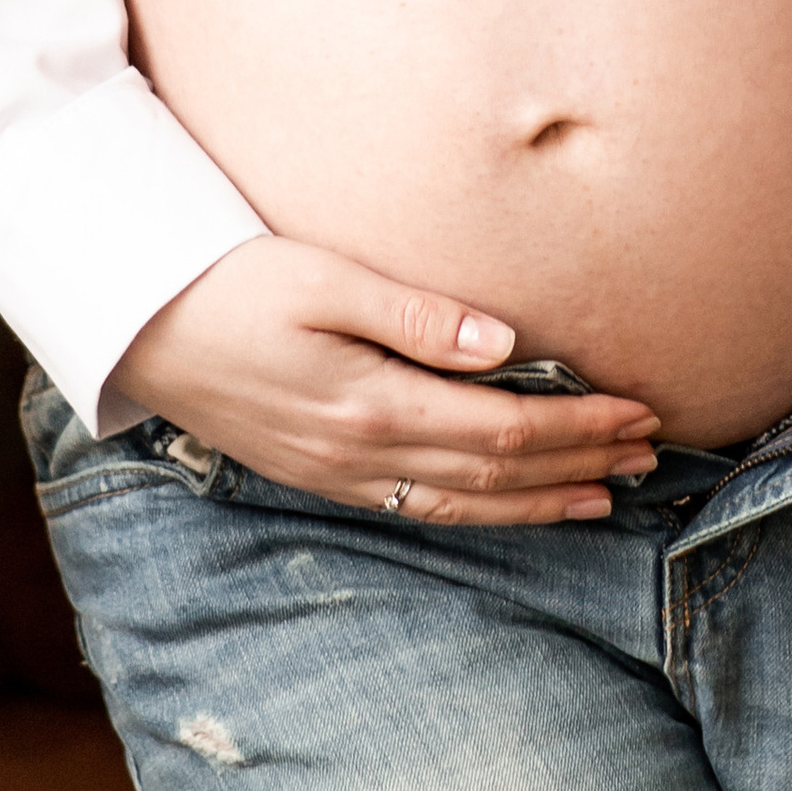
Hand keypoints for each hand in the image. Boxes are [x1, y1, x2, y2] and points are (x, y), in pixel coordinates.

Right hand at [115, 238, 659, 523]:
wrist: (141, 324)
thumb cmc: (232, 281)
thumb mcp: (323, 278)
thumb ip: (416, 313)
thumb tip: (505, 341)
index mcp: (370, 404)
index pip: (504, 428)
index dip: (578, 425)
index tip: (638, 410)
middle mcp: (362, 455)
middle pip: (497, 473)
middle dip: (580, 462)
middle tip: (650, 451)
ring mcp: (341, 474)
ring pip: (465, 505)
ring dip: (542, 499)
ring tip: (606, 492)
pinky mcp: (324, 474)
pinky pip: (423, 509)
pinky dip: (484, 511)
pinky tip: (514, 503)